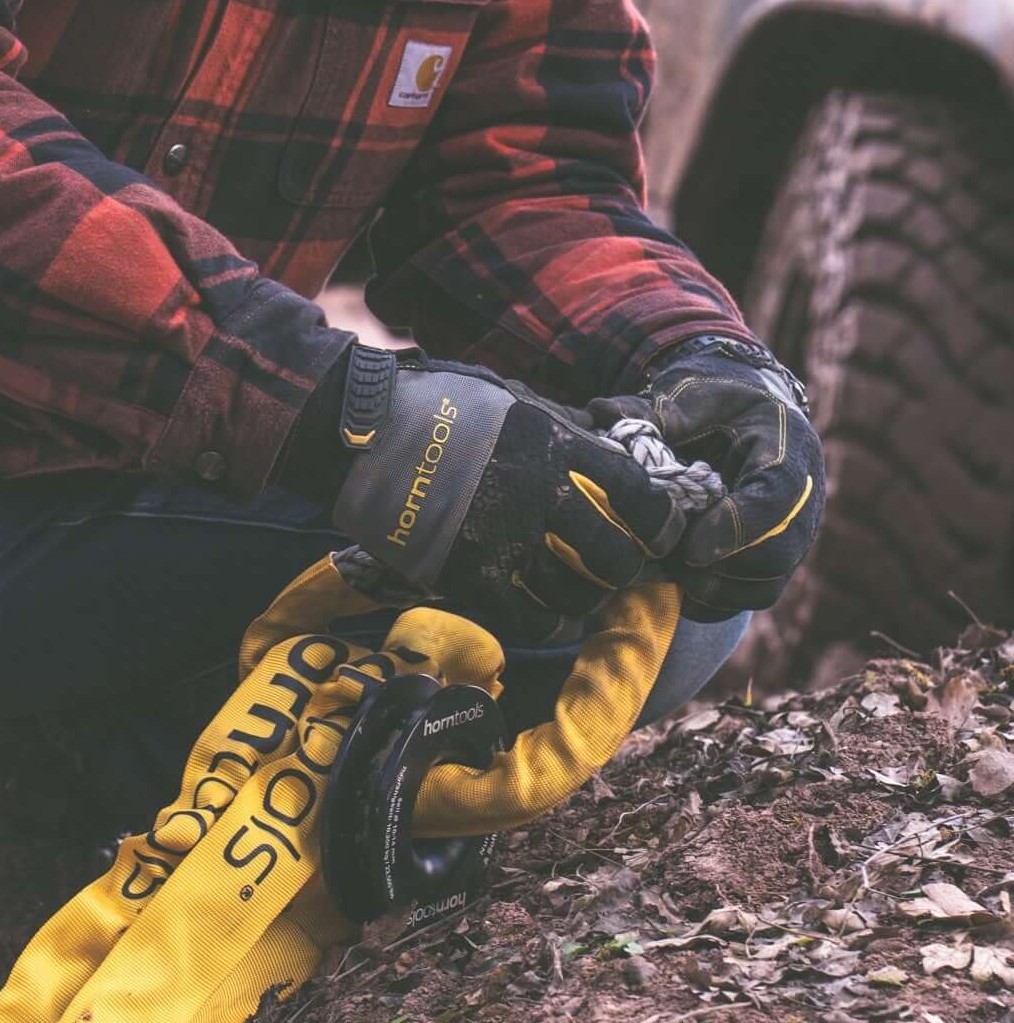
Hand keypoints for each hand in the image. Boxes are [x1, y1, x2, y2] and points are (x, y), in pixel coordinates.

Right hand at [326, 348, 685, 636]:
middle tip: (611, 567)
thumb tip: (599, 445)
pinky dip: (544, 622)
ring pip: (576, 595)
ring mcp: (506, 543)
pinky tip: (541, 613)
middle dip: (621, 567)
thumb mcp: (510, 400)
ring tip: (575, 591)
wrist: (362, 436)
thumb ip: (556, 429)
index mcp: (555, 446)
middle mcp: (540, 498)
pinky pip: (529, 619)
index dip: (659, 522)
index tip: (656, 532)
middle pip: (615, 556)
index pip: (637, 493)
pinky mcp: (470, 577)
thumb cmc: (433, 407)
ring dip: (582, 597)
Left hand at [591, 335, 823, 621]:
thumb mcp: (686, 394)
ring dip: (718, 590)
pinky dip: (719, 601)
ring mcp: (794, 531)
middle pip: (780, 553)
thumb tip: (598, 414)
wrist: (746, 410)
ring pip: (769, 583)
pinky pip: (756, 594)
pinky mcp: (777, 555)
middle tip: (673, 565)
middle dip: (722, 568)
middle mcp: (803, 496)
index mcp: (786, 447)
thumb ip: (650, 411)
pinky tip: (681, 586)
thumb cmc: (712, 400)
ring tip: (674, 575)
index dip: (736, 529)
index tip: (690, 550)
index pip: (776, 499)